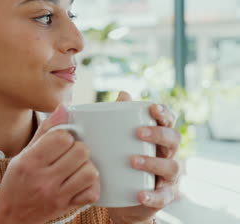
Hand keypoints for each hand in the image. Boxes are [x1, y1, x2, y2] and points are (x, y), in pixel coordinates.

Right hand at [0, 105, 99, 223]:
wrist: (12, 216)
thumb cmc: (17, 181)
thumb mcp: (24, 154)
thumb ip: (45, 131)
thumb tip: (64, 108)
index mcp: (30, 162)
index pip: (61, 138)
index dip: (65, 136)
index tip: (60, 141)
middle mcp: (44, 179)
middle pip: (80, 152)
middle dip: (77, 149)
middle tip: (69, 154)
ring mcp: (57, 195)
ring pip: (89, 171)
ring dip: (86, 166)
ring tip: (76, 167)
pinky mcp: (67, 207)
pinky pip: (92, 193)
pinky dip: (91, 185)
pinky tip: (80, 181)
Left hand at [108, 91, 180, 223]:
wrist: (122, 199)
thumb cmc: (122, 162)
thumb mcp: (120, 140)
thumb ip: (121, 118)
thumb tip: (123, 94)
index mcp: (158, 138)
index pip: (168, 121)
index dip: (164, 113)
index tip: (153, 108)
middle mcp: (167, 155)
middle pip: (174, 139)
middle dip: (158, 134)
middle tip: (138, 133)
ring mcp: (167, 177)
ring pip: (171, 166)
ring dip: (153, 162)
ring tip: (133, 161)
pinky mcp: (162, 197)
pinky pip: (163, 197)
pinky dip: (153, 195)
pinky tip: (140, 194)